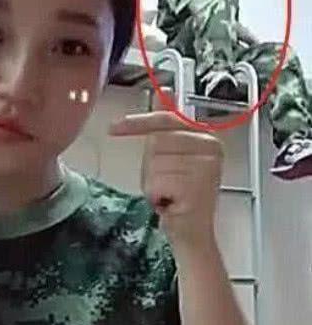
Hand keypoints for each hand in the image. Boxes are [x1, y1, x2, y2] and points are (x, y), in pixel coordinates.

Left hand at [108, 88, 222, 251]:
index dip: (137, 123)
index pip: (166, 121)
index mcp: (208, 139)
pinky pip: (156, 183)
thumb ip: (166, 126)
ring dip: (153, 183)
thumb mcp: (171, 155)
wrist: (192, 234)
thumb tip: (164, 90)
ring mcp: (207, 168)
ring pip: (154, 164)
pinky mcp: (197, 187)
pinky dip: (156, 196)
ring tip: (169, 194)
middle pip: (156, 143)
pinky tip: (171, 203)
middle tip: (166, 184)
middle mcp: (212, 149)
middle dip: (152, 166)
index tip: (113, 127)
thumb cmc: (179, 195)